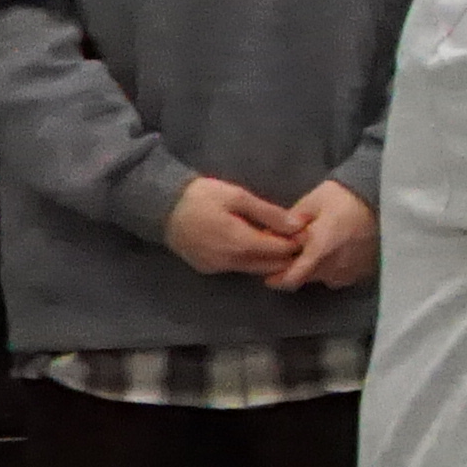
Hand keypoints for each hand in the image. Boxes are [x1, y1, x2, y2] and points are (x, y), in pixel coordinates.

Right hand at [161, 174, 299, 279]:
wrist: (160, 206)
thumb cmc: (201, 196)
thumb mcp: (237, 197)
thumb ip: (269, 213)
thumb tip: (297, 225)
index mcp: (240, 243)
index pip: (279, 251)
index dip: (296, 243)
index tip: (306, 233)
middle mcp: (230, 262)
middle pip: (269, 266)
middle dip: (286, 255)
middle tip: (296, 239)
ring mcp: (217, 268)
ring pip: (253, 270)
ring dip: (269, 260)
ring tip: (278, 242)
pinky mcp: (207, 269)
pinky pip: (237, 269)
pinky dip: (250, 261)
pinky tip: (255, 247)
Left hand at [267, 180, 377, 291]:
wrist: (381, 197)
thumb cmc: (343, 197)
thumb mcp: (311, 203)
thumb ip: (289, 223)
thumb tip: (269, 237)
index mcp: (319, 250)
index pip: (293, 279)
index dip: (277, 279)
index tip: (268, 275)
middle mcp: (335, 266)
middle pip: (306, 279)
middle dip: (296, 270)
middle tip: (293, 253)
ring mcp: (351, 271)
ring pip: (323, 278)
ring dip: (315, 269)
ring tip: (317, 251)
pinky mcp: (363, 270)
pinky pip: (341, 277)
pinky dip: (333, 269)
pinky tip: (335, 254)